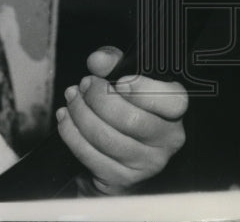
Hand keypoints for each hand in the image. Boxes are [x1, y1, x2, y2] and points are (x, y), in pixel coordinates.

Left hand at [55, 46, 187, 194]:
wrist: (112, 153)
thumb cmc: (120, 109)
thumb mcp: (119, 79)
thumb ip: (112, 62)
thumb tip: (99, 60)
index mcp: (172, 112)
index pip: (173, 101)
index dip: (144, 90)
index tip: (119, 82)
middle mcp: (166, 140)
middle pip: (131, 120)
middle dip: (97, 98)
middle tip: (83, 85)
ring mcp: (146, 163)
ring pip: (106, 137)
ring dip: (80, 113)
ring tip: (72, 99)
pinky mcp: (121, 178)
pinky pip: (89, 154)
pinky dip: (70, 132)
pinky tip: (66, 118)